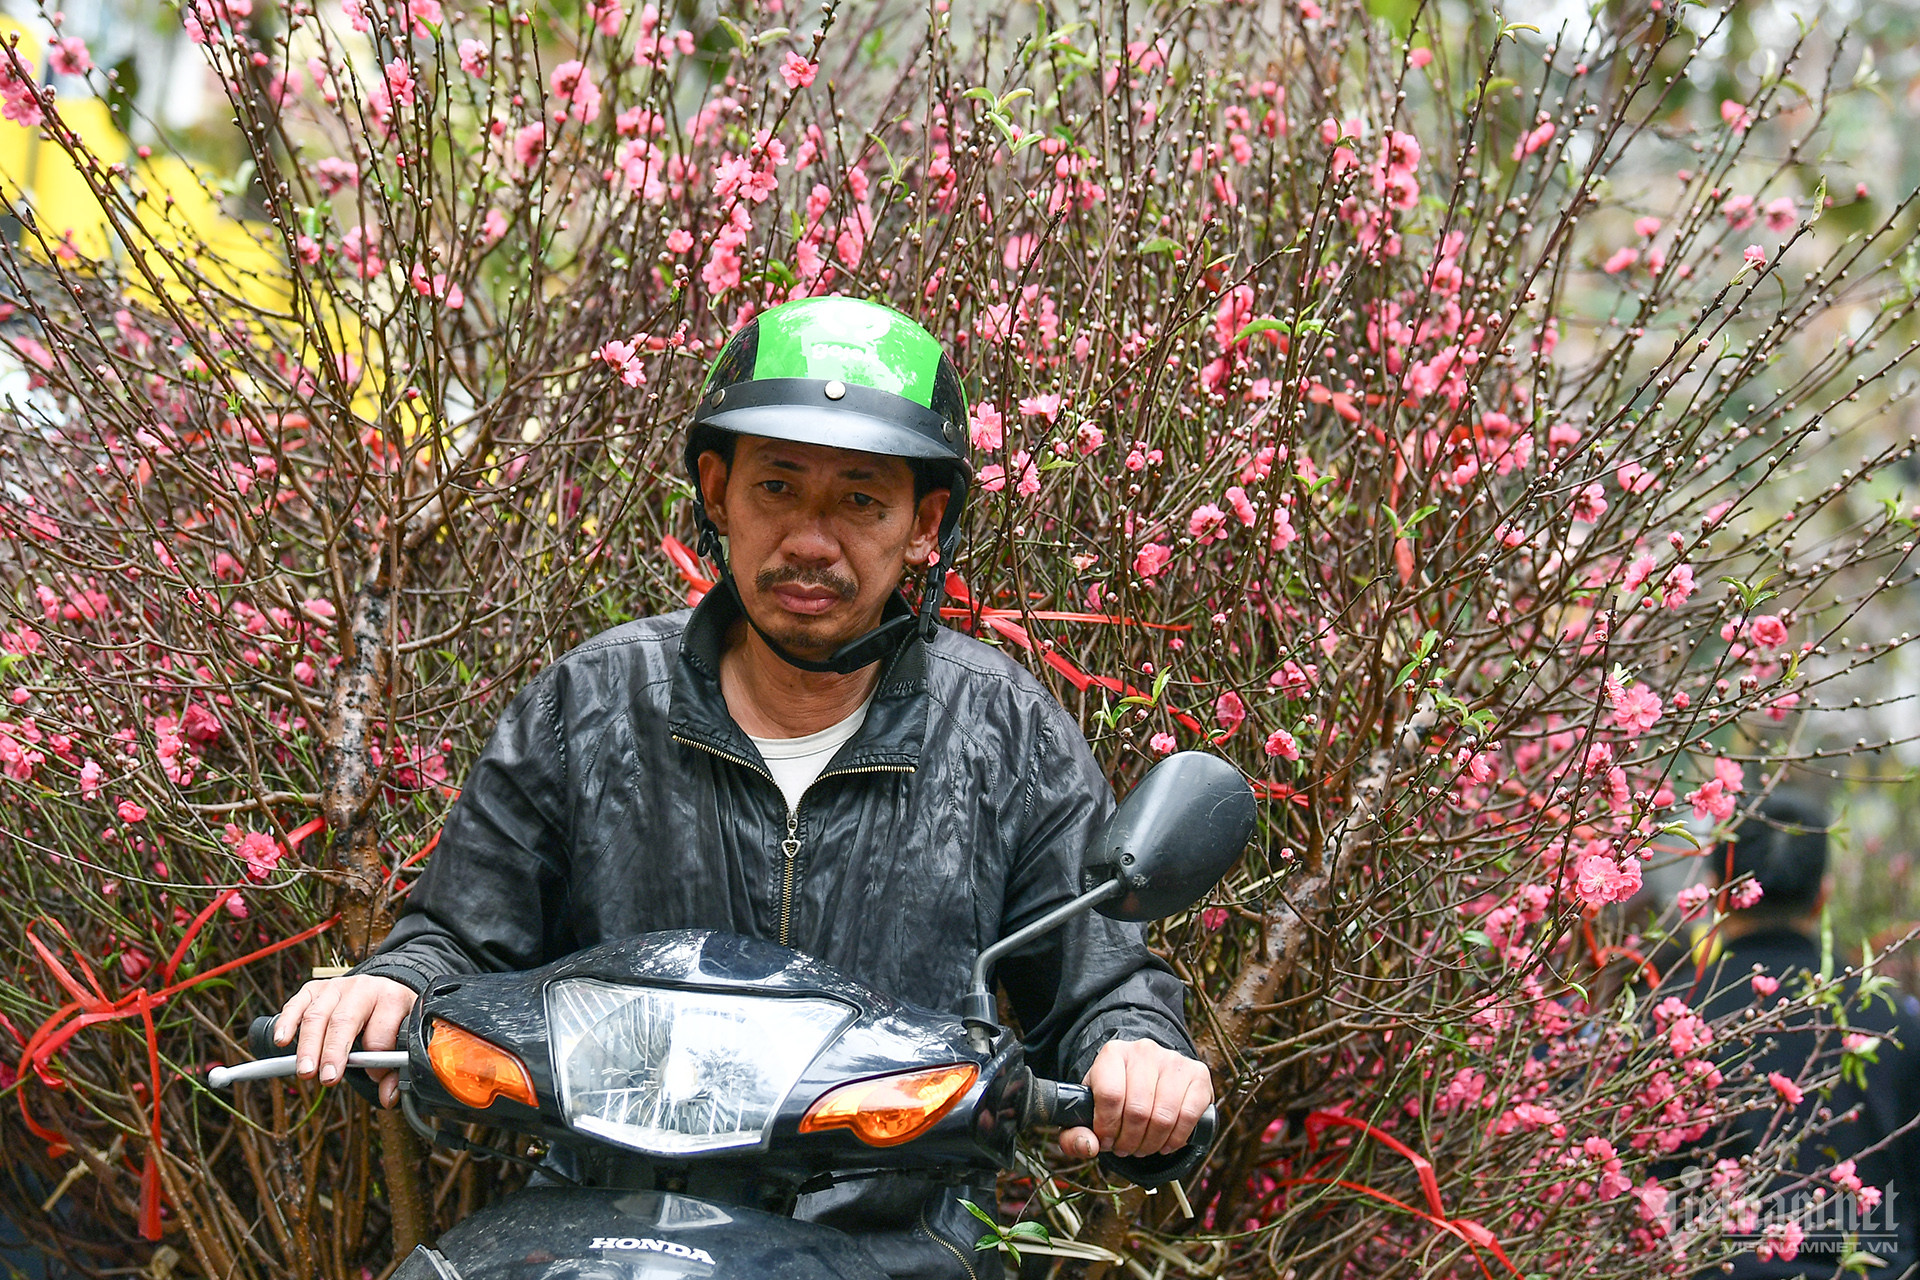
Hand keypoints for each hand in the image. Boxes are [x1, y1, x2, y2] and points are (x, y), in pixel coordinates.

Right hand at [275, 974, 418, 1107]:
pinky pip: (296, 1004)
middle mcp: (362, 988)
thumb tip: (388, 1096)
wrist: (381, 990)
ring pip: (317, 1015)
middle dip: (333, 1051)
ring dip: (308, 1045)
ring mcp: (336, 987)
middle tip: (327, 1078)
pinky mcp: (314, 989)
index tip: (372, 1077)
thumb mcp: (402, 1038)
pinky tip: (281, 1040)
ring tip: (306, 1071)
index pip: (379, 1032)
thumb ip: (396, 1070)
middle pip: (344, 1020)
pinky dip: (287, 1022)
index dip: (375, 1059)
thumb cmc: (391, 1017)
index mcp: (391, 999)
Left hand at [1059, 1038, 1211, 1159]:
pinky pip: (1188, 1117)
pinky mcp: (1198, 1074)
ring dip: (1151, 1143)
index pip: (1110, 1095)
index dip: (1106, 1128)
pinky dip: (1175, 1140)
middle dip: (1129, 1141)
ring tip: (1142, 1147)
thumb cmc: (1115, 1093)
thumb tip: (1089, 1147)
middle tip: (1124, 1149)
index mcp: (1113, 1053)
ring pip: (1163, 1117)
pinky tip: (1164, 1144)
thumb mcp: (1087, 1108)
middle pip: (1138, 1110)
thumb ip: (1074, 1132)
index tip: (1105, 1141)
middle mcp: (1144, 1051)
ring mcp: (1174, 1061)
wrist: (1146, 1072)